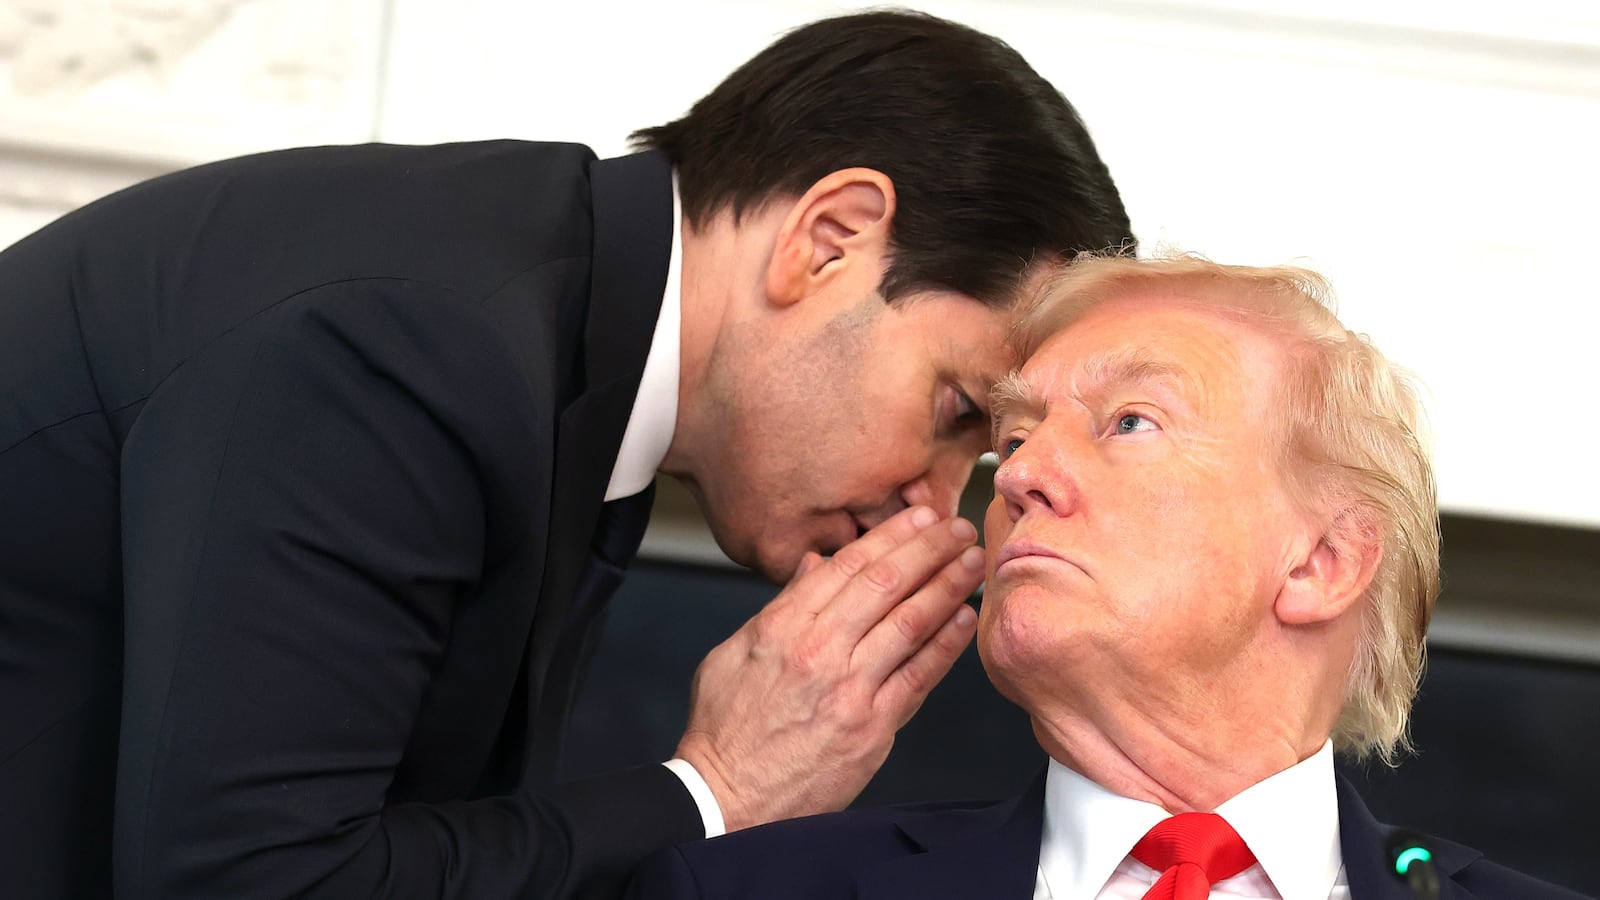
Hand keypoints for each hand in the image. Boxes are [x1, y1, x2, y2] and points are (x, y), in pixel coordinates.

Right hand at [673, 506, 984, 831]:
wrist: (727, 798)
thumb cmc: (726, 730)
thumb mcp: (735, 653)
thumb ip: (781, 607)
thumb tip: (816, 567)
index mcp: (782, 627)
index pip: (847, 565)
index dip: (890, 535)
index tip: (918, 517)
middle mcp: (818, 651)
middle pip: (886, 583)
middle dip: (929, 548)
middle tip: (957, 528)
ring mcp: (849, 690)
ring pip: (910, 622)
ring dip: (948, 586)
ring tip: (973, 563)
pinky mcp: (872, 728)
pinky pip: (919, 676)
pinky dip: (946, 644)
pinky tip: (964, 618)